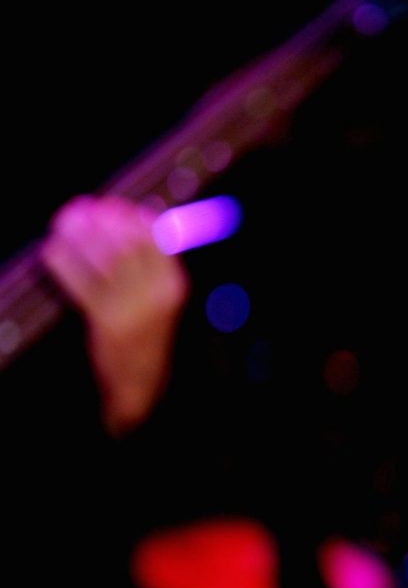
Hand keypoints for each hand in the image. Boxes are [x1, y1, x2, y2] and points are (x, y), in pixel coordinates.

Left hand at [40, 195, 188, 436]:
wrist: (142, 383)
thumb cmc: (147, 334)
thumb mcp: (161, 298)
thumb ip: (151, 264)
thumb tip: (131, 219)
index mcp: (174, 285)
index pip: (157, 240)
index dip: (132, 217)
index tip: (113, 204)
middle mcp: (157, 295)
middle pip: (128, 246)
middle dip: (102, 222)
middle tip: (81, 208)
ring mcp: (131, 310)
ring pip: (103, 261)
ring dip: (81, 236)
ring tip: (65, 221)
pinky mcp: (105, 323)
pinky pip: (81, 285)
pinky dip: (64, 264)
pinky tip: (52, 251)